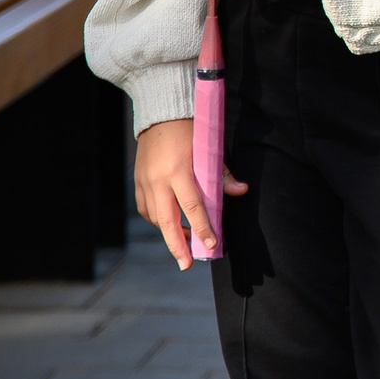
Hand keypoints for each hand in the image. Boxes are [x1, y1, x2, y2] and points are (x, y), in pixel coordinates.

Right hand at [133, 118, 247, 269]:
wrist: (161, 113)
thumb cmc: (191, 129)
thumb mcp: (209, 147)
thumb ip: (222, 173)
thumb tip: (241, 191)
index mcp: (178, 170)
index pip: (193, 207)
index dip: (202, 228)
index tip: (212, 244)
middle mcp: (158, 180)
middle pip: (167, 221)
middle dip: (178, 246)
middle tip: (187, 265)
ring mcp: (144, 182)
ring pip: (156, 217)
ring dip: (170, 233)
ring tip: (185, 243)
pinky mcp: (137, 182)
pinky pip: (147, 209)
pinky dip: (158, 220)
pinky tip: (170, 223)